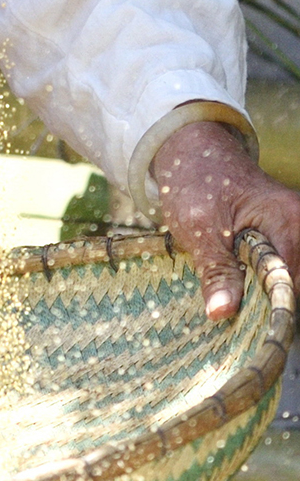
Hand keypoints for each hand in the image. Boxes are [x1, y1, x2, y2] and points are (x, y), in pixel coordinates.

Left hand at [151, 121, 299, 320]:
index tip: (248, 330)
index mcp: (288, 221)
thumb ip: (216, 271)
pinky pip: (280, 269)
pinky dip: (262, 283)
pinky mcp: (284, 236)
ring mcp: (295, 229)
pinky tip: (242, 290)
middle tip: (234, 317)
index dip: (271, 310)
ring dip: (263, 295)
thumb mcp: (199, 227)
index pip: (291, 283)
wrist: (192, 150)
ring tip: (232, 298)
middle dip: (267, 304)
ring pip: (286, 279)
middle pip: (293, 283)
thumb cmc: (195, 180)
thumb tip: (222, 312)